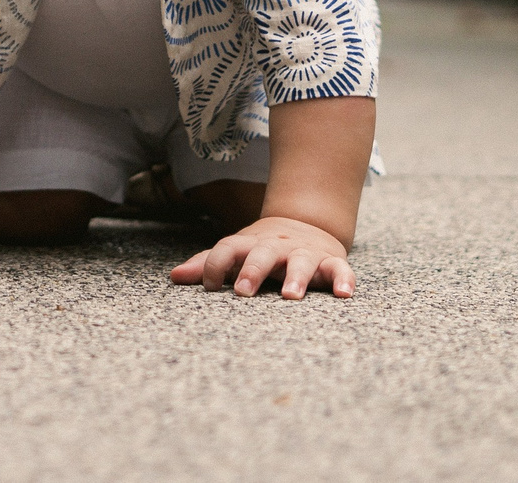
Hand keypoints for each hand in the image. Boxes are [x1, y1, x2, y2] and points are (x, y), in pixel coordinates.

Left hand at [170, 213, 352, 299]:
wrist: (306, 221)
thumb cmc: (262, 248)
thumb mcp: (237, 251)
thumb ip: (208, 263)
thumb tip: (173, 277)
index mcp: (250, 244)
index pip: (228, 248)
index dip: (216, 264)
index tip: (208, 285)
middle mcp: (276, 247)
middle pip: (262, 254)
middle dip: (252, 270)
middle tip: (242, 291)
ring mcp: (304, 253)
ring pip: (301, 262)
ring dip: (296, 277)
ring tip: (290, 296)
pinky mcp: (330, 262)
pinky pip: (340, 269)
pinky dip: (343, 279)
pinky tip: (343, 294)